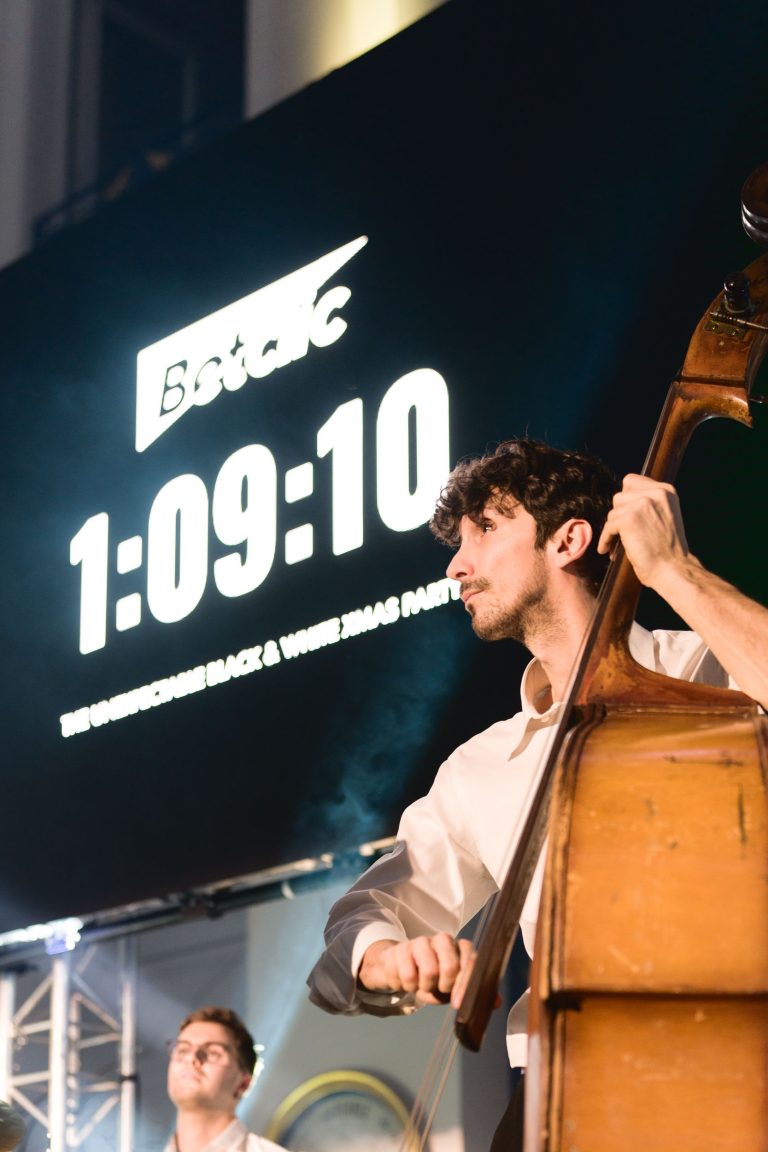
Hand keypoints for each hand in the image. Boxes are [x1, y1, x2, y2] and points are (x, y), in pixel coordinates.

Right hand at [358, 934, 475, 1007]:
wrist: (401, 968)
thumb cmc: (435, 979)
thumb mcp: (454, 988)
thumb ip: (475, 994)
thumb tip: (496, 1002)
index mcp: (460, 948)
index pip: (470, 962)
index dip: (465, 985)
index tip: (457, 1004)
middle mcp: (443, 940)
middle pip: (450, 967)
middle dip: (444, 986)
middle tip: (438, 988)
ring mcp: (420, 942)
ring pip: (428, 972)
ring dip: (424, 987)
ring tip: (421, 984)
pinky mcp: (400, 948)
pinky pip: (406, 976)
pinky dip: (407, 986)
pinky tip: (407, 980)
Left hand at [597, 474, 689, 587]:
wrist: (674, 569)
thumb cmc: (668, 550)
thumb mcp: (665, 516)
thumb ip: (649, 504)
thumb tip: (621, 500)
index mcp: (666, 490)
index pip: (631, 481)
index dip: (625, 499)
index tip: (624, 513)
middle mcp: (655, 493)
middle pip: (619, 496)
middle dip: (619, 515)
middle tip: (621, 532)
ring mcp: (642, 504)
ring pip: (613, 512)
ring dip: (613, 529)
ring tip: (618, 544)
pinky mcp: (629, 518)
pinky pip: (608, 527)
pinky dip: (606, 540)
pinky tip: (607, 550)